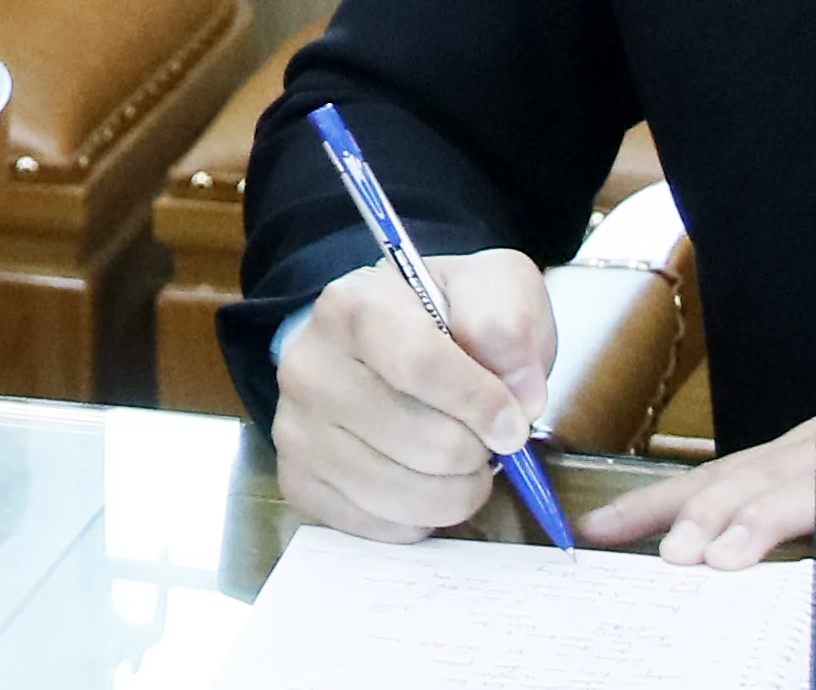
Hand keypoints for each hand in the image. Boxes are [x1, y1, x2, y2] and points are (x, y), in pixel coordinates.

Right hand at [269, 253, 557, 540]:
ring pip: (406, 496)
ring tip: (462, 462)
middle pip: (425, 443)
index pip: (420, 364)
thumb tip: (520, 393)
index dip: (481, 402)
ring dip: (457, 491)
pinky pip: (383, 528)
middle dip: (477, 451)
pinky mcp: (299, 483)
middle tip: (484, 438)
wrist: (386, 347)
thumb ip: (511, 323)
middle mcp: (307, 367)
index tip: (514, 423)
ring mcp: (295, 430)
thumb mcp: (492, 288)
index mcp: (352, 306)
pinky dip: (421, 517)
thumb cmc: (445, 319)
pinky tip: (424, 479)